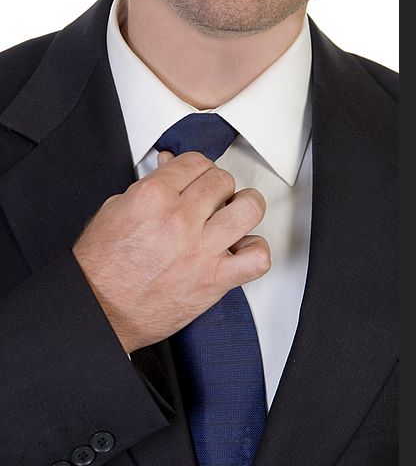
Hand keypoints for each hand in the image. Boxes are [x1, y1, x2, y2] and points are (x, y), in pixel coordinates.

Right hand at [72, 151, 269, 353]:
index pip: (195, 162)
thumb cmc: (102, 267)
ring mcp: (200, 250)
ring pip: (249, 209)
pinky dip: (255, 250)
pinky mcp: (214, 280)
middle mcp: (179, 220)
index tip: (197, 176)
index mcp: (152, 198)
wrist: (100, 312)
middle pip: (222, 180)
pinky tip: (240, 248)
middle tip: (210, 197)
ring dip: (245, 207)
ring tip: (234, 213)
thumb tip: (171, 167)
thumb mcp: (116, 209)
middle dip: (217, 185)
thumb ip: (150, 185)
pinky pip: (257, 258)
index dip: (198, 167)